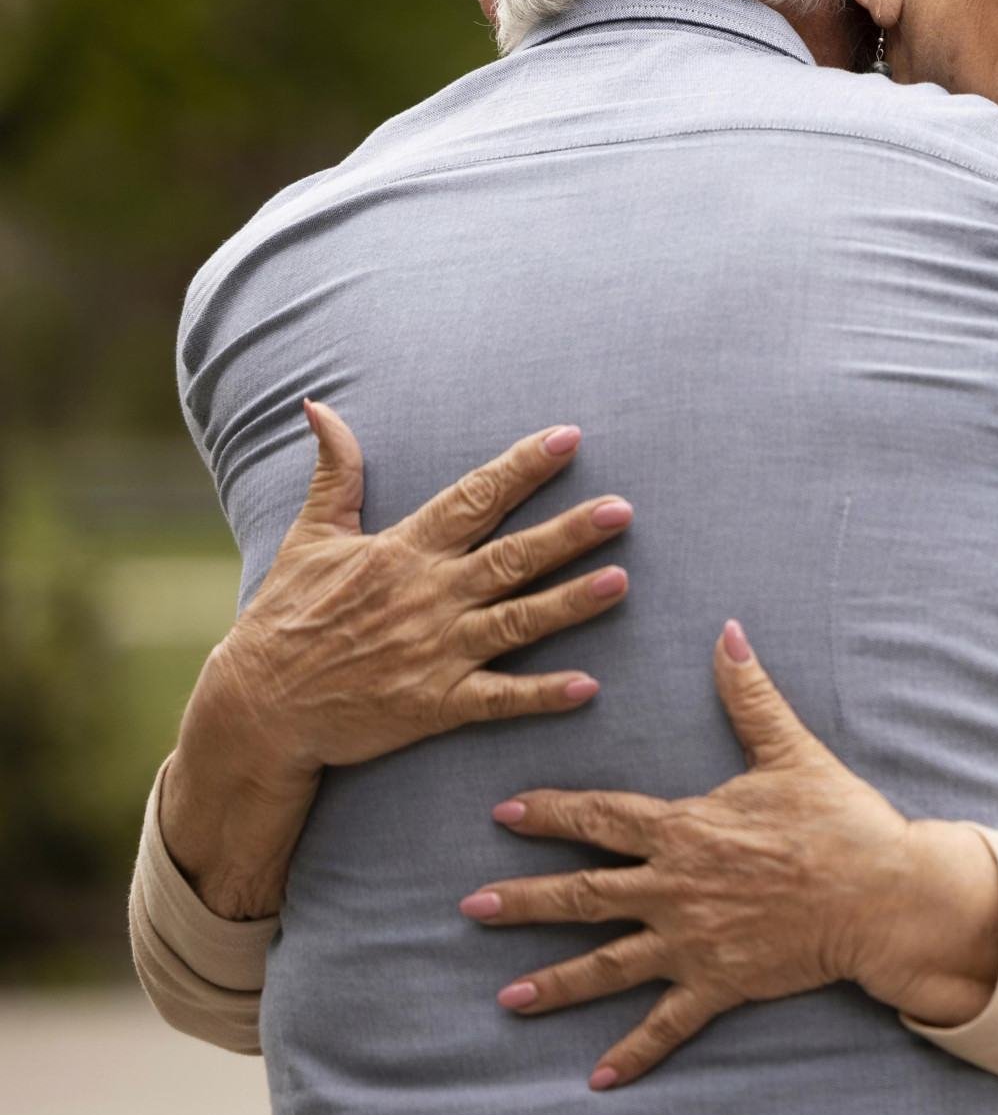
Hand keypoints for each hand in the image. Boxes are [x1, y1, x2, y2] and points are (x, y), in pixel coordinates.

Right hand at [188, 401, 634, 783]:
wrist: (257, 707)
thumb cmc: (286, 616)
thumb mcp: (310, 537)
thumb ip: (335, 472)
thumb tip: (319, 407)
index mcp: (402, 552)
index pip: (473, 498)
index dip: (522, 467)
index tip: (569, 438)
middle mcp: (426, 597)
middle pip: (510, 557)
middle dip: (568, 533)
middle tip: (623, 509)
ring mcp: (433, 652)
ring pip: (515, 622)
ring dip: (569, 603)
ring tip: (621, 582)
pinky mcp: (434, 704)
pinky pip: (497, 698)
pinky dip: (541, 694)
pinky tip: (589, 685)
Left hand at [469, 621, 997, 1089]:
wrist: (882, 894)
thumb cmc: (839, 821)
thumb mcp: (791, 751)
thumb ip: (750, 695)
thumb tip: (728, 632)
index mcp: (685, 829)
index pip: (600, 818)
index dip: (549, 813)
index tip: (504, 813)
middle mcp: (674, 888)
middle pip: (583, 894)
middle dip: (523, 901)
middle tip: (470, 908)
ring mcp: (691, 942)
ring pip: (607, 964)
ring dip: (555, 981)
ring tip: (507, 997)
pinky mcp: (718, 984)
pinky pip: (666, 1024)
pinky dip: (632, 1053)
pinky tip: (598, 1078)